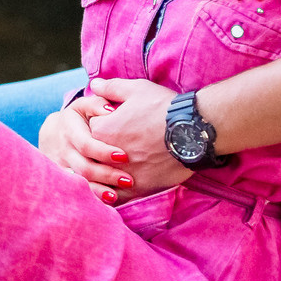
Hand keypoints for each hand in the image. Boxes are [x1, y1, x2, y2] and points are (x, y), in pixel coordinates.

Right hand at [37, 102, 139, 202]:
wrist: (51, 134)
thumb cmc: (76, 119)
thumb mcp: (83, 106)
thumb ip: (98, 104)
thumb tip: (111, 110)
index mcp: (69, 131)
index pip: (86, 144)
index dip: (104, 152)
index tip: (124, 156)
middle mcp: (63, 151)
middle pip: (84, 167)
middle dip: (107, 175)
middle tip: (129, 180)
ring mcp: (61, 168)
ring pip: (79, 183)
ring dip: (98, 191)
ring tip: (116, 196)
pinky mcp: (62, 180)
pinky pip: (75, 191)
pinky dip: (90, 198)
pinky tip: (105, 203)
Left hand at [84, 78, 192, 193]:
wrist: (194, 131)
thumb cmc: (164, 108)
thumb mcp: (136, 90)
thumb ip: (111, 88)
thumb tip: (94, 83)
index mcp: (101, 130)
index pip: (86, 131)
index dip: (98, 127)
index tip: (111, 125)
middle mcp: (106, 155)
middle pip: (90, 157)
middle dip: (97, 152)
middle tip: (113, 148)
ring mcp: (121, 174)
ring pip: (100, 181)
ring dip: (102, 176)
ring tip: (113, 170)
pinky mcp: (138, 189)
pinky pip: (117, 197)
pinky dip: (114, 194)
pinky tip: (118, 188)